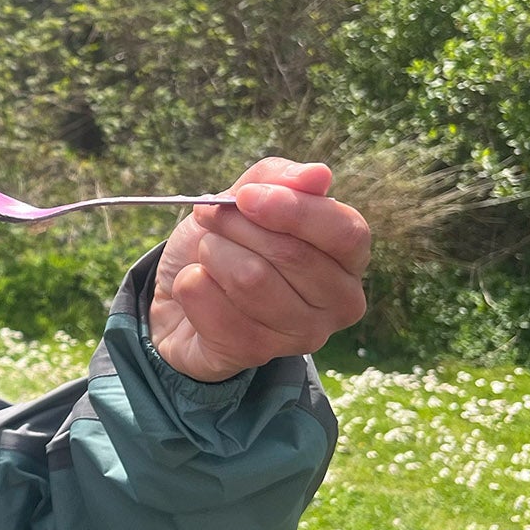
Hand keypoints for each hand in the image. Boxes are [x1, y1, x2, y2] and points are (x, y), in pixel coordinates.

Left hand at [148, 158, 370, 381]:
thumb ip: (280, 180)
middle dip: (237, 227)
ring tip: (207, 254)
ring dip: (213, 254)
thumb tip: (318, 175)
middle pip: (291, 254)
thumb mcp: (247, 198)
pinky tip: (197, 287)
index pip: (346, 233)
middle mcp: (338, 303)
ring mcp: (302, 336)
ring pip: (250, 279)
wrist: (181, 295)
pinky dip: (191, 283)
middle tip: (212, 218)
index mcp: (348, 259)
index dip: (294, 210)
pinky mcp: (256, 354)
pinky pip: (212, 304)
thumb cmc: (228, 243)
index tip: (246, 195)